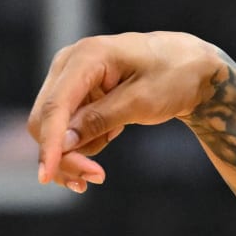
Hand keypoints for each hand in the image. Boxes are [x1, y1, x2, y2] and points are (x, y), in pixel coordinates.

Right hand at [27, 31, 220, 192]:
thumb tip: (64, 142)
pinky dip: (82, 144)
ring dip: (74, 153)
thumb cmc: (172, 77)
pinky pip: (66, 127)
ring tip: (105, 159)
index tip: (46, 176)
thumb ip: (101, 119)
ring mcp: (69, 78)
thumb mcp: (143, 101)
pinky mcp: (76, 93)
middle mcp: (69, 64)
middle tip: (97, 177)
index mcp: (86, 57)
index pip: (56, 106)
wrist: (189, 67)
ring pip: (52, 127)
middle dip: (65, 154)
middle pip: (46, 119)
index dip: (49, 143)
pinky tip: (109, 137)